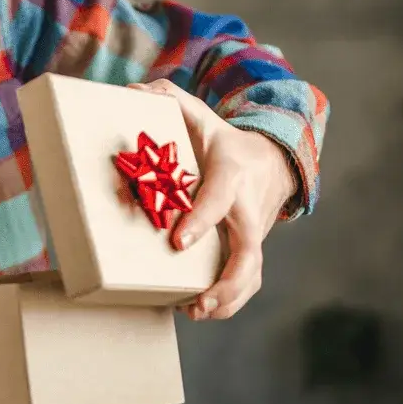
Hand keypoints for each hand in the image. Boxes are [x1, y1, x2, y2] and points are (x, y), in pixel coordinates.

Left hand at [132, 79, 297, 320]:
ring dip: (228, 299)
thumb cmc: (223, 141)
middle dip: (226, 281)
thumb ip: (167, 100)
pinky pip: (247, 282)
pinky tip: (201, 310)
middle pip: (248, 253)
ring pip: (252, 275)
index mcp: (232, 175)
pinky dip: (229, 301)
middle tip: (197, 300)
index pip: (219, 199)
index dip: (200, 220)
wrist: (270, 161)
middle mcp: (247, 210)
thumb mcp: (199, 115)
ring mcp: (253, 234)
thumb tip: (132, 91)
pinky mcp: (251, 251)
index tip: (177, 241)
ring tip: (196, 312)